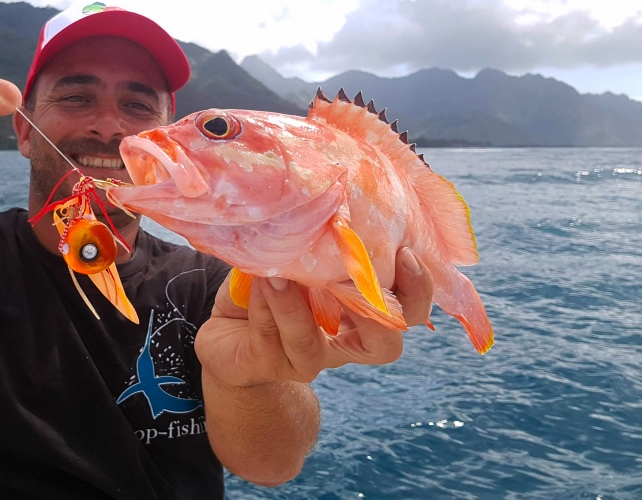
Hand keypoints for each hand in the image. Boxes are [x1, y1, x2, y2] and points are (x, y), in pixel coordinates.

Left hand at [195, 247, 433, 385]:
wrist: (224, 331)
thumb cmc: (270, 286)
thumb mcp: (299, 257)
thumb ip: (318, 242)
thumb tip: (328, 202)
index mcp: (361, 315)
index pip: (409, 310)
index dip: (418, 288)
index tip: (407, 252)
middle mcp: (342, 342)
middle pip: (388, 344)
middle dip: (381, 312)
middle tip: (367, 268)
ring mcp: (306, 359)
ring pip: (311, 342)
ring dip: (296, 303)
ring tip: (282, 273)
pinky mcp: (269, 365)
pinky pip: (271, 335)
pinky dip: (266, 304)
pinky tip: (259, 280)